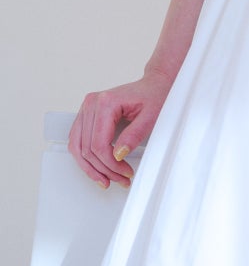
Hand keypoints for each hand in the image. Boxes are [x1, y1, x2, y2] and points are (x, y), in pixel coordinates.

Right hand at [67, 68, 173, 188]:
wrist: (154, 85)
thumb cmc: (155, 96)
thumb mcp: (151, 117)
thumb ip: (134, 135)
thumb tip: (118, 156)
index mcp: (105, 102)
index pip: (99, 143)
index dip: (111, 164)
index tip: (126, 172)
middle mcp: (91, 103)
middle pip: (86, 148)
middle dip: (103, 169)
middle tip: (120, 180)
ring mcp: (86, 108)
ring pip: (77, 146)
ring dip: (90, 167)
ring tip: (106, 180)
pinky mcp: (87, 114)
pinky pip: (78, 140)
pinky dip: (85, 157)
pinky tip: (97, 168)